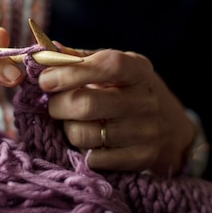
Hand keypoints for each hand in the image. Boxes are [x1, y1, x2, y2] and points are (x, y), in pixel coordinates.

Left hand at [38, 45, 195, 175]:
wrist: (170, 127)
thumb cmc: (128, 90)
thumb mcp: (113, 68)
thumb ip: (78, 59)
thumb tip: (42, 53)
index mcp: (138, 70)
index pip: (108, 65)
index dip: (71, 72)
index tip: (45, 79)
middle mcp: (146, 100)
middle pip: (87, 104)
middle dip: (58, 105)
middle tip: (53, 103)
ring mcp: (145, 132)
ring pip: (84, 135)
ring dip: (67, 128)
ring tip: (72, 122)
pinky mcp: (140, 159)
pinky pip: (93, 159)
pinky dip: (82, 151)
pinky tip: (88, 140)